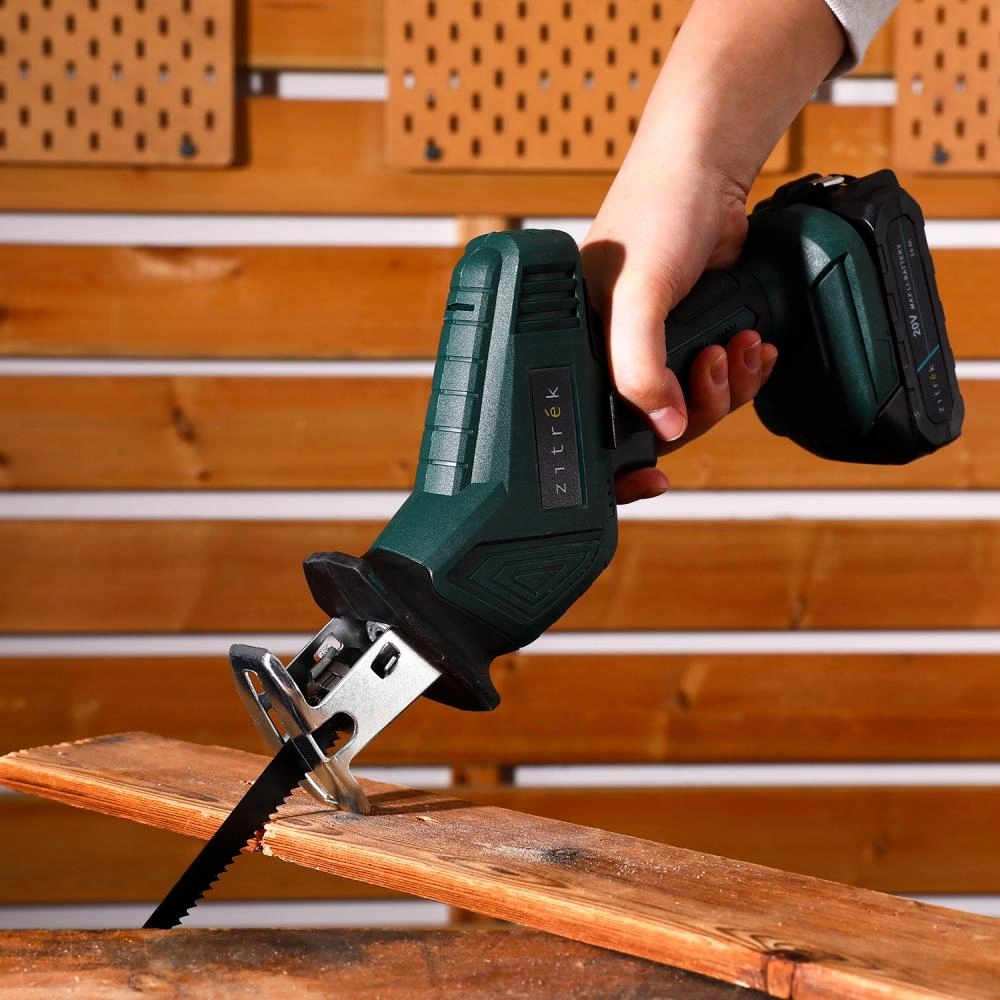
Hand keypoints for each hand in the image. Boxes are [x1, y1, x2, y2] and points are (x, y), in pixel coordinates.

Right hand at [581, 160, 777, 502]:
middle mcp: (613, 354)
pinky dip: (744, 372)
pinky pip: (721, 380)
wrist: (706, 171)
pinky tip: (753, 345)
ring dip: (729, 386)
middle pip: (657, 424)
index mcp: (581, 350)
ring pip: (694, 407)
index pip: (595, 428)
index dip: (623, 464)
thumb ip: (641, 366)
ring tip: (739, 345)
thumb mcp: (638, 293)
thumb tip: (666, 428)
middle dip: (699, 403)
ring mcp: (656, 348)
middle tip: (712, 364)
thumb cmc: (655, 214)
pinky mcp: (693, 335)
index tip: (652, 481)